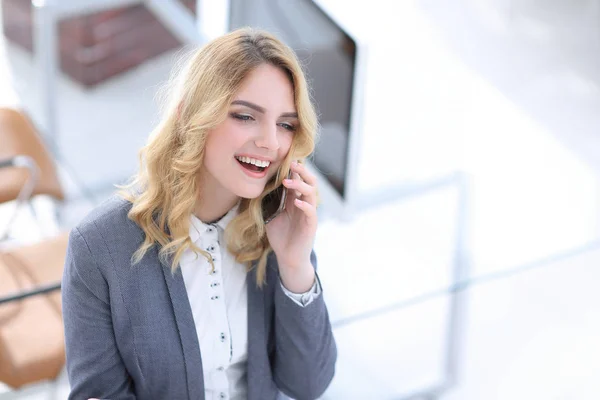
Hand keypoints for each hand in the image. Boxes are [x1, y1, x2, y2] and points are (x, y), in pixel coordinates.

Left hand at [266, 161, 316, 290]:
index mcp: (295, 200)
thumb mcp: (269, 214)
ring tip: (288, 181)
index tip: (284, 158)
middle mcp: (304, 204)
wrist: (288, 257)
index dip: (293, 169)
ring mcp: (309, 214)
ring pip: (312, 193)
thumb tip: (255, 187)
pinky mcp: (311, 225)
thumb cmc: (279, 236)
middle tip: (291, 163)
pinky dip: (305, 205)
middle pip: (309, 182)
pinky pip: (311, 212)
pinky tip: (296, 202)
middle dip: (302, 171)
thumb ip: (266, 202)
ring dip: (301, 185)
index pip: (297, 180)